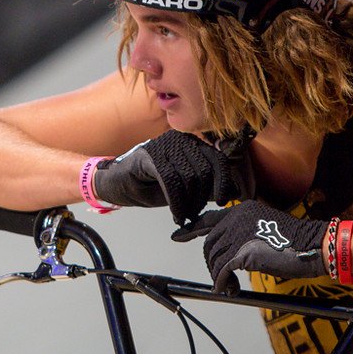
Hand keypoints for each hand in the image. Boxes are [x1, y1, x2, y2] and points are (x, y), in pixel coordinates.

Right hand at [91, 129, 252, 219]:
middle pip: (205, 170)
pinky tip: (175, 213)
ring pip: (189, 178)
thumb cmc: (152, 183)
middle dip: (202, 198)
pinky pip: (171, 182)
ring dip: (188, 203)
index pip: (218, 159)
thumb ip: (207, 185)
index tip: (222, 200)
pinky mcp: (149, 156)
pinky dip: (176, 202)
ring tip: (183, 214)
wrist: (118, 183)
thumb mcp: (186, 185)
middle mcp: (179, 139)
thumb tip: (235, 192)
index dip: (223, 182)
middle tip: (194, 213)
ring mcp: (164, 145)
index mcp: (192, 142)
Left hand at [171, 200, 327, 294]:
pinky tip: (227, 289)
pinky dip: (221, 282)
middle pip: (209, 243)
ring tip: (229, 286)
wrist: (314, 246)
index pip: (208, 218)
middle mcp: (237, 218)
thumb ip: (244, 234)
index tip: (177, 235)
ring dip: (218, 275)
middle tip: (220, 277)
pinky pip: (223, 269)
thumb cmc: (295, 242)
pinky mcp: (243, 251)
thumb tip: (228, 254)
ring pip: (215, 258)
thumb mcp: (264, 229)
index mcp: (242, 209)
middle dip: (211, 262)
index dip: (191, 229)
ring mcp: (239, 233)